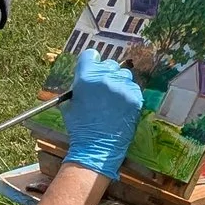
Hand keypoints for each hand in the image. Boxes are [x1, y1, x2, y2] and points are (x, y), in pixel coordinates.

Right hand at [59, 49, 142, 177]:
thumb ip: (78, 85)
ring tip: (113, 99)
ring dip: (119, 83)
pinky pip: (133, 88)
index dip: (91, 62)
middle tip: (103, 89)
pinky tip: (121, 106)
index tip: (93, 68)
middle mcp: (105, 78)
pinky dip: (128, 94)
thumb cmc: (80, 128)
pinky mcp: (135, 97)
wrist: (97, 148)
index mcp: (85, 77)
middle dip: (106, 74)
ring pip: (124, 75)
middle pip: (109, 64)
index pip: (90, 55)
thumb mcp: (70, 103)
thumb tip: (85, 75)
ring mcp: (122, 87)